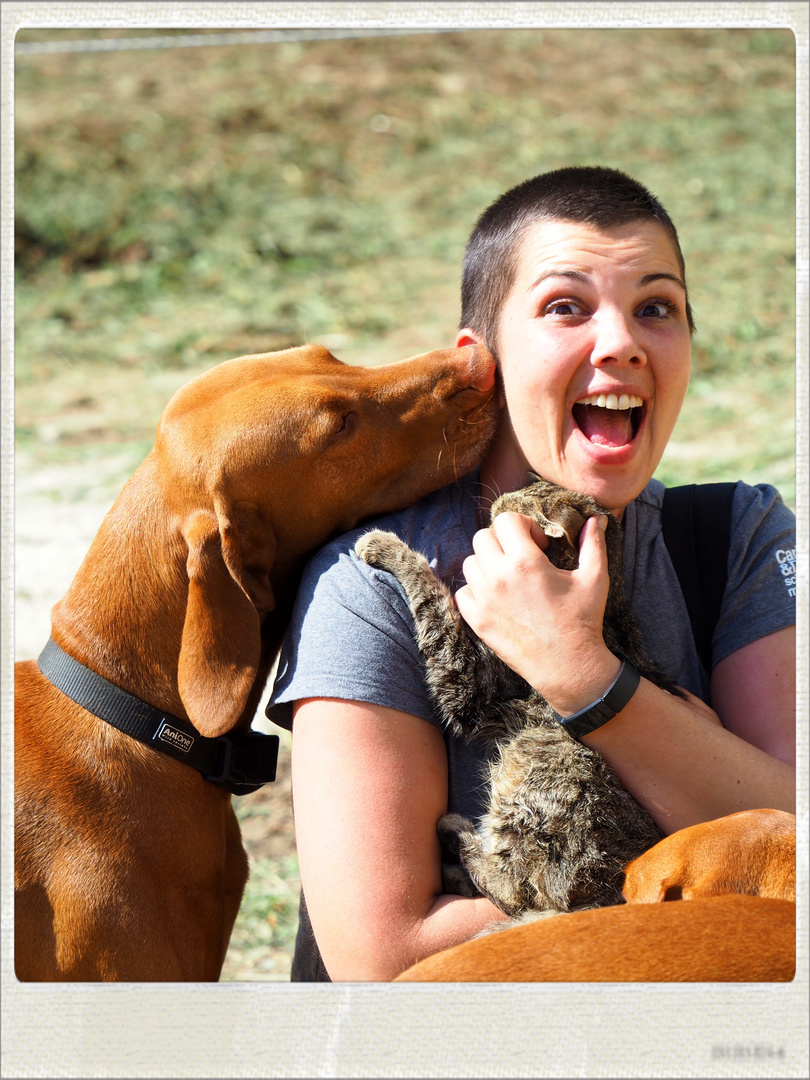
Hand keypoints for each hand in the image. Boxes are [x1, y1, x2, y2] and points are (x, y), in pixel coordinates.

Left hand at [454, 511, 619, 714]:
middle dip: (503, 541)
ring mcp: (483, 600)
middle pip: (483, 537)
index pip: (505, 520)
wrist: (568, 666)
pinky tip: (497, 596)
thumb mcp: (594, 578)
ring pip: (470, 562)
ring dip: (488, 562)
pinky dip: (475, 589)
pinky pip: (462, 591)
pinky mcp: (477, 620)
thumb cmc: (583, 620)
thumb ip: (593, 543)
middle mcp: (498, 577)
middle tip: (522, 556)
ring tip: (510, 576)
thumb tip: (597, 518)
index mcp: (525, 562)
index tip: (538, 543)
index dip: (523, 525)